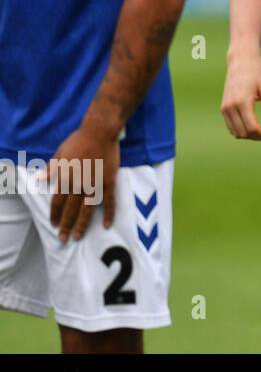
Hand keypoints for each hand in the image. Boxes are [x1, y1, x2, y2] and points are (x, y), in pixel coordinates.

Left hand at [45, 124, 119, 242]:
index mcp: (65, 178)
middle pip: (70, 210)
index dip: (55, 214)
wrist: (100, 132)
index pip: (58, 202)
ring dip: (82, 224)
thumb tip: (40, 178)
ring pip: (87, 209)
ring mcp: (95, 184)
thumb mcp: (60, 152)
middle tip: (64, 239)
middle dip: (66, 226)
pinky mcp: (109, 182)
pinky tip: (106, 224)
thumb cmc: (79, 140)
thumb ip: (51, 168)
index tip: (54, 225)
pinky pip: (109, 201)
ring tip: (79, 237)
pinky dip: (108, 213)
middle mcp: (78, 185)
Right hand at [221, 47, 260, 139]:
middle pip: (244, 133)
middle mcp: (230, 107)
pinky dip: (242, 130)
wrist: (240, 62)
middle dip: (259, 136)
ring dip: (250, 135)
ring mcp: (224, 108)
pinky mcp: (223, 108)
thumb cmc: (257, 73)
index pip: (252, 127)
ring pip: (236, 132)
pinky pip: (231, 126)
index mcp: (242, 102)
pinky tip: (255, 125)